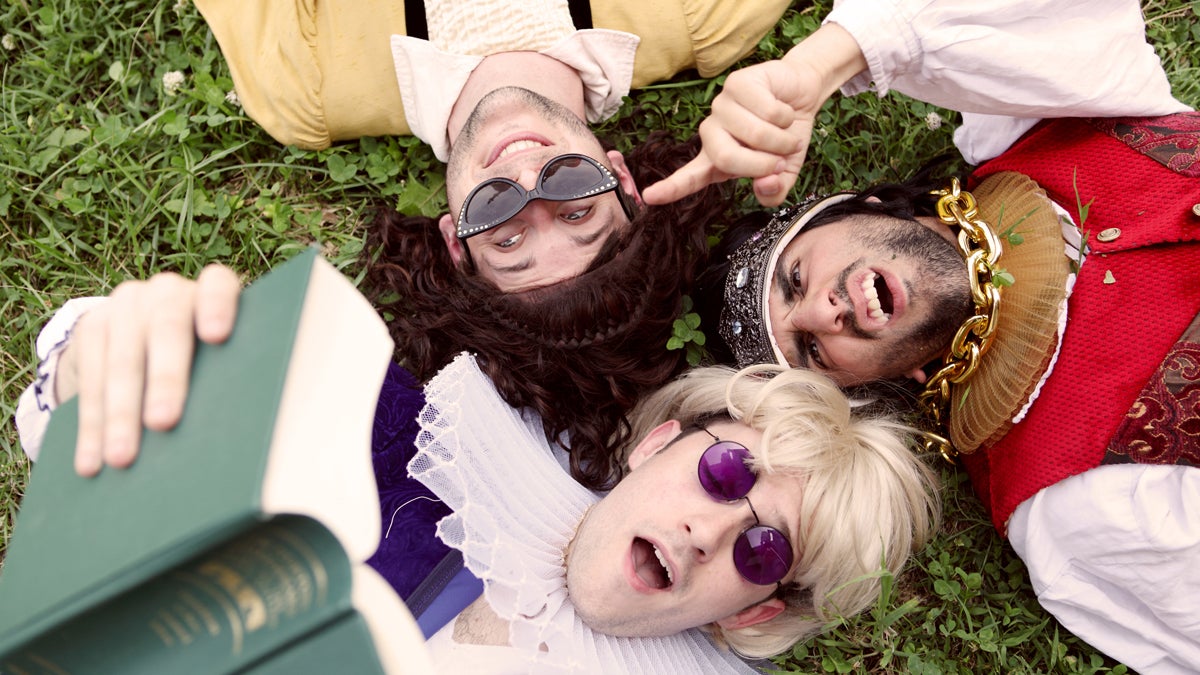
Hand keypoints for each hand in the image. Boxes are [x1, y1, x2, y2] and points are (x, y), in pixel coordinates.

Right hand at [59, 264, 241, 475]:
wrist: (144, 336)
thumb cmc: (208, 361)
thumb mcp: (222, 357)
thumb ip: (231, 371)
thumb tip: (241, 428)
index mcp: (211, 290)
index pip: (218, 285)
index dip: (218, 306)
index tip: (217, 336)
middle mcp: (168, 291)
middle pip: (166, 328)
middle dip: (164, 379)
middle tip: (164, 423)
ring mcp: (127, 305)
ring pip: (122, 360)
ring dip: (120, 415)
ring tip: (123, 459)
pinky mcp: (92, 327)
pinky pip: (88, 380)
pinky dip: (92, 425)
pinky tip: (92, 459)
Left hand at [642, 24, 867, 207]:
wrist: (802, 95)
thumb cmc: (787, 134)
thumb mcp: (785, 171)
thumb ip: (774, 190)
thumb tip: (765, 185)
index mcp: (717, 159)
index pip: (690, 177)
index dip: (671, 188)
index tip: (650, 197)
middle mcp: (712, 133)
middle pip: (725, 159)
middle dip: (761, 163)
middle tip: (779, 160)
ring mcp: (721, 106)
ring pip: (753, 134)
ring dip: (782, 140)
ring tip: (786, 132)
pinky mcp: (736, 84)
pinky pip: (767, 111)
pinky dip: (786, 117)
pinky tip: (784, 110)